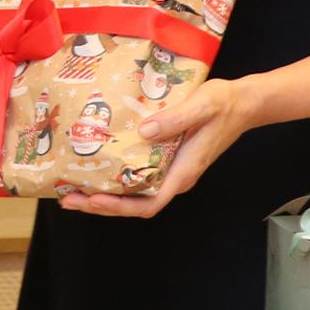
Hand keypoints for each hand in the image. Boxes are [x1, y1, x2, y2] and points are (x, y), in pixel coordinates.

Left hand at [58, 77, 259, 218]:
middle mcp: (175, 177)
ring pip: (134, 194)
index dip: (119, 207)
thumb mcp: (201, 106)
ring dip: (104, 195)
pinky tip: (98, 168)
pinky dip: (116, 179)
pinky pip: (138, 177)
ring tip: (73, 191)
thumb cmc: (223, 104)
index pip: (149, 203)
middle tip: (67, 199)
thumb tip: (143, 132)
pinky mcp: (167, 159)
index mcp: (183, 171)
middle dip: (101, 205)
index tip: (93, 200)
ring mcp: (171, 170)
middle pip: (135, 204)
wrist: (242, 103)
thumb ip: (174, 119)